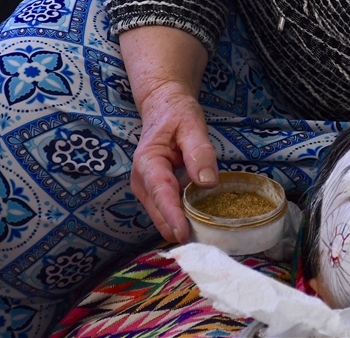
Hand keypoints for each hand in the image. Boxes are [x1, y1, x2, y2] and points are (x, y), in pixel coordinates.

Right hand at [132, 82, 217, 241]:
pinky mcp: (155, 193)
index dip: (173, 217)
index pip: (162, 194)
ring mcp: (147, 189)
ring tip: (208, 238)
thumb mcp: (191, 124)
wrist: (162, 106)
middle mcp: (142, 181)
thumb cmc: (176, 113)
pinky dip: (182, 220)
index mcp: (148, 163)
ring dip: (181, 227)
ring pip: (162, 217)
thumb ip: (199, 151)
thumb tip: (208, 181)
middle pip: (159, 214)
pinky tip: (202, 224)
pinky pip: (167, 212)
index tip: (185, 235)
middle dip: (179, 229)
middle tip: (207, 244)